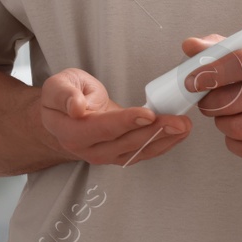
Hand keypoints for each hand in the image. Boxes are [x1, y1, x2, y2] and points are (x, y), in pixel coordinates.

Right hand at [39, 67, 191, 165]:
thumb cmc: (63, 97)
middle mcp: (88, 149)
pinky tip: (179, 133)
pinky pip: (143, 152)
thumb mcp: (58, 85)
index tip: (147, 114)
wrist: (63, 117)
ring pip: (138, 151)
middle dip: (154, 132)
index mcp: (70, 130)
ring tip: (184, 126)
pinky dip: (163, 144)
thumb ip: (64, 95)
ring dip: (164, 139)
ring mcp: (105, 155)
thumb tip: (76, 107)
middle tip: (178, 121)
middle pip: (125, 143)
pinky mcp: (119, 155)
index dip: (125, 122)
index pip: (101, 128)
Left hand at [180, 33, 241, 160]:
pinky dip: (234, 142)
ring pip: (237, 127)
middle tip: (208, 101)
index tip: (191, 81)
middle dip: (210, 103)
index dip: (211, 73)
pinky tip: (239, 132)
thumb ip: (227, 48)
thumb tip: (190, 47)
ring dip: (221, 123)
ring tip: (225, 116)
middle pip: (233, 100)